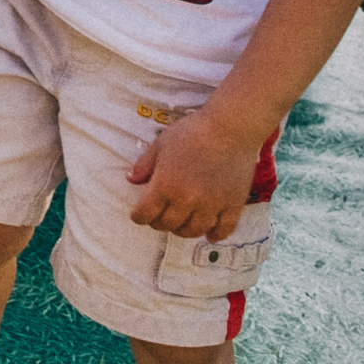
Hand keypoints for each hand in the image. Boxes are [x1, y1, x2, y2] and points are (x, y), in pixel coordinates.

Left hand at [126, 110, 260, 240]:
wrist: (230, 128)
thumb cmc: (191, 132)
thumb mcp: (160, 144)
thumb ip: (144, 165)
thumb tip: (130, 180)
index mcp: (165, 185)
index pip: (146, 214)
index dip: (139, 217)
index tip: (139, 216)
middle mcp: (187, 200)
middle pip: (168, 225)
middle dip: (159, 223)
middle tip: (159, 218)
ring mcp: (212, 205)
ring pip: (193, 231)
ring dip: (184, 231)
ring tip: (181, 224)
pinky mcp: (233, 205)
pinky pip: (224, 229)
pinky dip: (215, 235)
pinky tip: (209, 233)